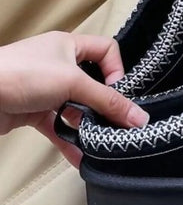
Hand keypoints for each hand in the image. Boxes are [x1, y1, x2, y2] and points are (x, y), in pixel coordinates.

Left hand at [0, 31, 148, 167]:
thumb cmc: (19, 74)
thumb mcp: (73, 83)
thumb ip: (108, 102)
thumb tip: (140, 118)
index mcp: (68, 46)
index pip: (106, 50)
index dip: (116, 70)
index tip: (117, 91)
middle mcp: (58, 65)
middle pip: (94, 84)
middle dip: (104, 105)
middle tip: (113, 121)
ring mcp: (45, 89)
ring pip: (77, 108)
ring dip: (88, 126)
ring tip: (98, 141)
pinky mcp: (33, 111)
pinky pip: (59, 127)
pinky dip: (70, 142)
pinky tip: (81, 157)